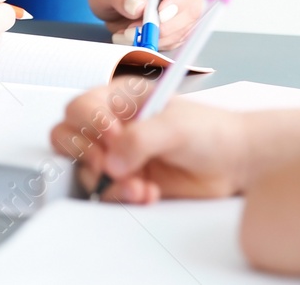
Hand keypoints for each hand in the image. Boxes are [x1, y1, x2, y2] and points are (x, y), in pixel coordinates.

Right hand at [50, 77, 249, 202]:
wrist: (232, 164)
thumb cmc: (209, 131)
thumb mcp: (176, 126)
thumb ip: (142, 138)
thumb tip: (113, 160)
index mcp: (121, 100)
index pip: (82, 107)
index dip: (90, 122)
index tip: (113, 136)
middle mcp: (113, 127)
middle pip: (67, 136)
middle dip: (85, 153)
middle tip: (108, 163)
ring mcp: (116, 157)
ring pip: (84, 170)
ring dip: (108, 181)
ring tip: (139, 184)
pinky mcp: (125, 184)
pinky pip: (106, 196)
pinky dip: (123, 198)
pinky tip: (148, 193)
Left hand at [88, 0, 206, 46]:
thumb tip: (138, 7)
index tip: (160, 15)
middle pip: (192, 9)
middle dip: (165, 27)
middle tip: (137, 31)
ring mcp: (183, 7)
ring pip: (184, 29)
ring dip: (157, 38)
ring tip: (128, 33)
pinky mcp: (177, 26)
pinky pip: (173, 41)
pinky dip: (154, 44)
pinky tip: (134, 38)